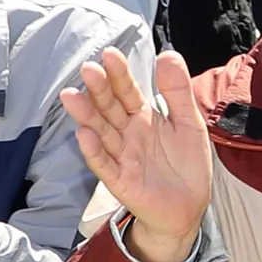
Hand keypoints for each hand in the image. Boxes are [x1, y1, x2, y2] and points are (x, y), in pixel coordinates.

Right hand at [65, 47, 216, 261]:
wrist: (189, 207)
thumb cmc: (186, 163)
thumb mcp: (189, 122)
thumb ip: (177, 92)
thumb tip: (168, 54)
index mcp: (143, 117)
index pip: (128, 91)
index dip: (120, 74)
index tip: (110, 54)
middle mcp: (127, 133)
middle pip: (110, 108)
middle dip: (99, 90)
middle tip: (89, 69)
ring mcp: (121, 156)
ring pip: (101, 133)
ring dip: (87, 116)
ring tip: (72, 96)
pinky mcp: (120, 181)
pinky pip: (105, 165)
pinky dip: (94, 152)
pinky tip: (84, 135)